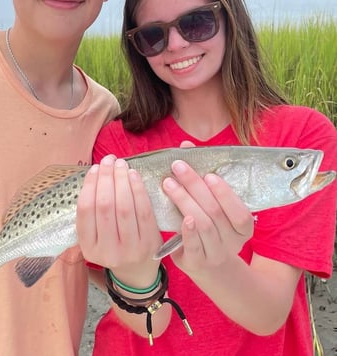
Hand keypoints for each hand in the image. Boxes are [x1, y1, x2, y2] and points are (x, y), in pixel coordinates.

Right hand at [76, 155, 162, 287]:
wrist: (137, 272)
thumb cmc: (113, 247)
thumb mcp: (94, 238)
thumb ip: (92, 214)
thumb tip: (96, 174)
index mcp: (89, 249)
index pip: (85, 211)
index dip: (90, 186)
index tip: (94, 168)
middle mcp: (108, 251)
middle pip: (105, 206)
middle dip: (106, 178)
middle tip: (108, 160)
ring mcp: (131, 249)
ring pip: (124, 206)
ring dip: (121, 180)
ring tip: (120, 164)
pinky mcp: (149, 243)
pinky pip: (143, 210)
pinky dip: (137, 189)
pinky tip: (133, 175)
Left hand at [162, 159, 253, 274]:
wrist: (207, 266)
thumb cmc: (209, 226)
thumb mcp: (212, 205)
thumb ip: (203, 177)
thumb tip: (186, 146)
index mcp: (243, 228)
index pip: (239, 211)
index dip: (225, 193)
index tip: (208, 174)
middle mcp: (233, 243)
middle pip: (215, 212)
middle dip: (195, 187)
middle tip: (177, 166)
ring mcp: (215, 254)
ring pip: (203, 225)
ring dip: (184, 201)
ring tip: (168, 183)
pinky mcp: (196, 263)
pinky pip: (193, 247)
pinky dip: (187, 231)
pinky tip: (180, 216)